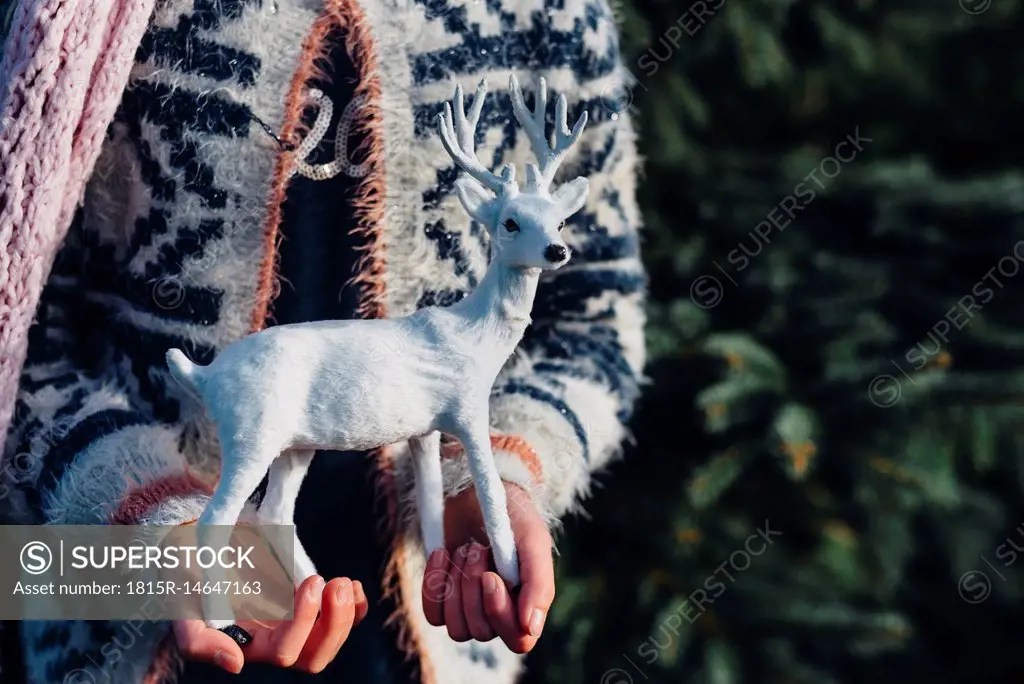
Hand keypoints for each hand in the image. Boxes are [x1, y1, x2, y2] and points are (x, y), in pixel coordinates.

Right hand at [173, 575, 368, 673]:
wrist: (200, 546)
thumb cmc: (189, 576)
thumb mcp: (182, 607)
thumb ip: (198, 641)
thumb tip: (237, 664)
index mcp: (249, 646)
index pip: (285, 652)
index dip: (303, 622)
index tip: (311, 581)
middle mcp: (276, 640)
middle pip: (314, 656)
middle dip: (333, 624)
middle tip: (334, 584)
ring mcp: (296, 623)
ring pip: (331, 640)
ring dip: (347, 614)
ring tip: (342, 582)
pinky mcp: (311, 604)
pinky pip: (344, 619)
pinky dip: (356, 608)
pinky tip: (353, 586)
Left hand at [421, 482, 554, 652]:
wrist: (478, 490)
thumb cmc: (512, 515)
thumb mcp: (532, 540)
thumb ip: (539, 584)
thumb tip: (530, 628)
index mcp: (528, 603)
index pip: (518, 640)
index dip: (501, 615)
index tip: (491, 576)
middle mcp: (500, 612)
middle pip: (482, 631)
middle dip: (473, 586)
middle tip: (478, 547)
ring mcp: (470, 608)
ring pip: (457, 629)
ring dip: (456, 585)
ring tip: (465, 549)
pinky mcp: (444, 599)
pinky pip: (434, 615)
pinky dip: (434, 584)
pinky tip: (442, 553)